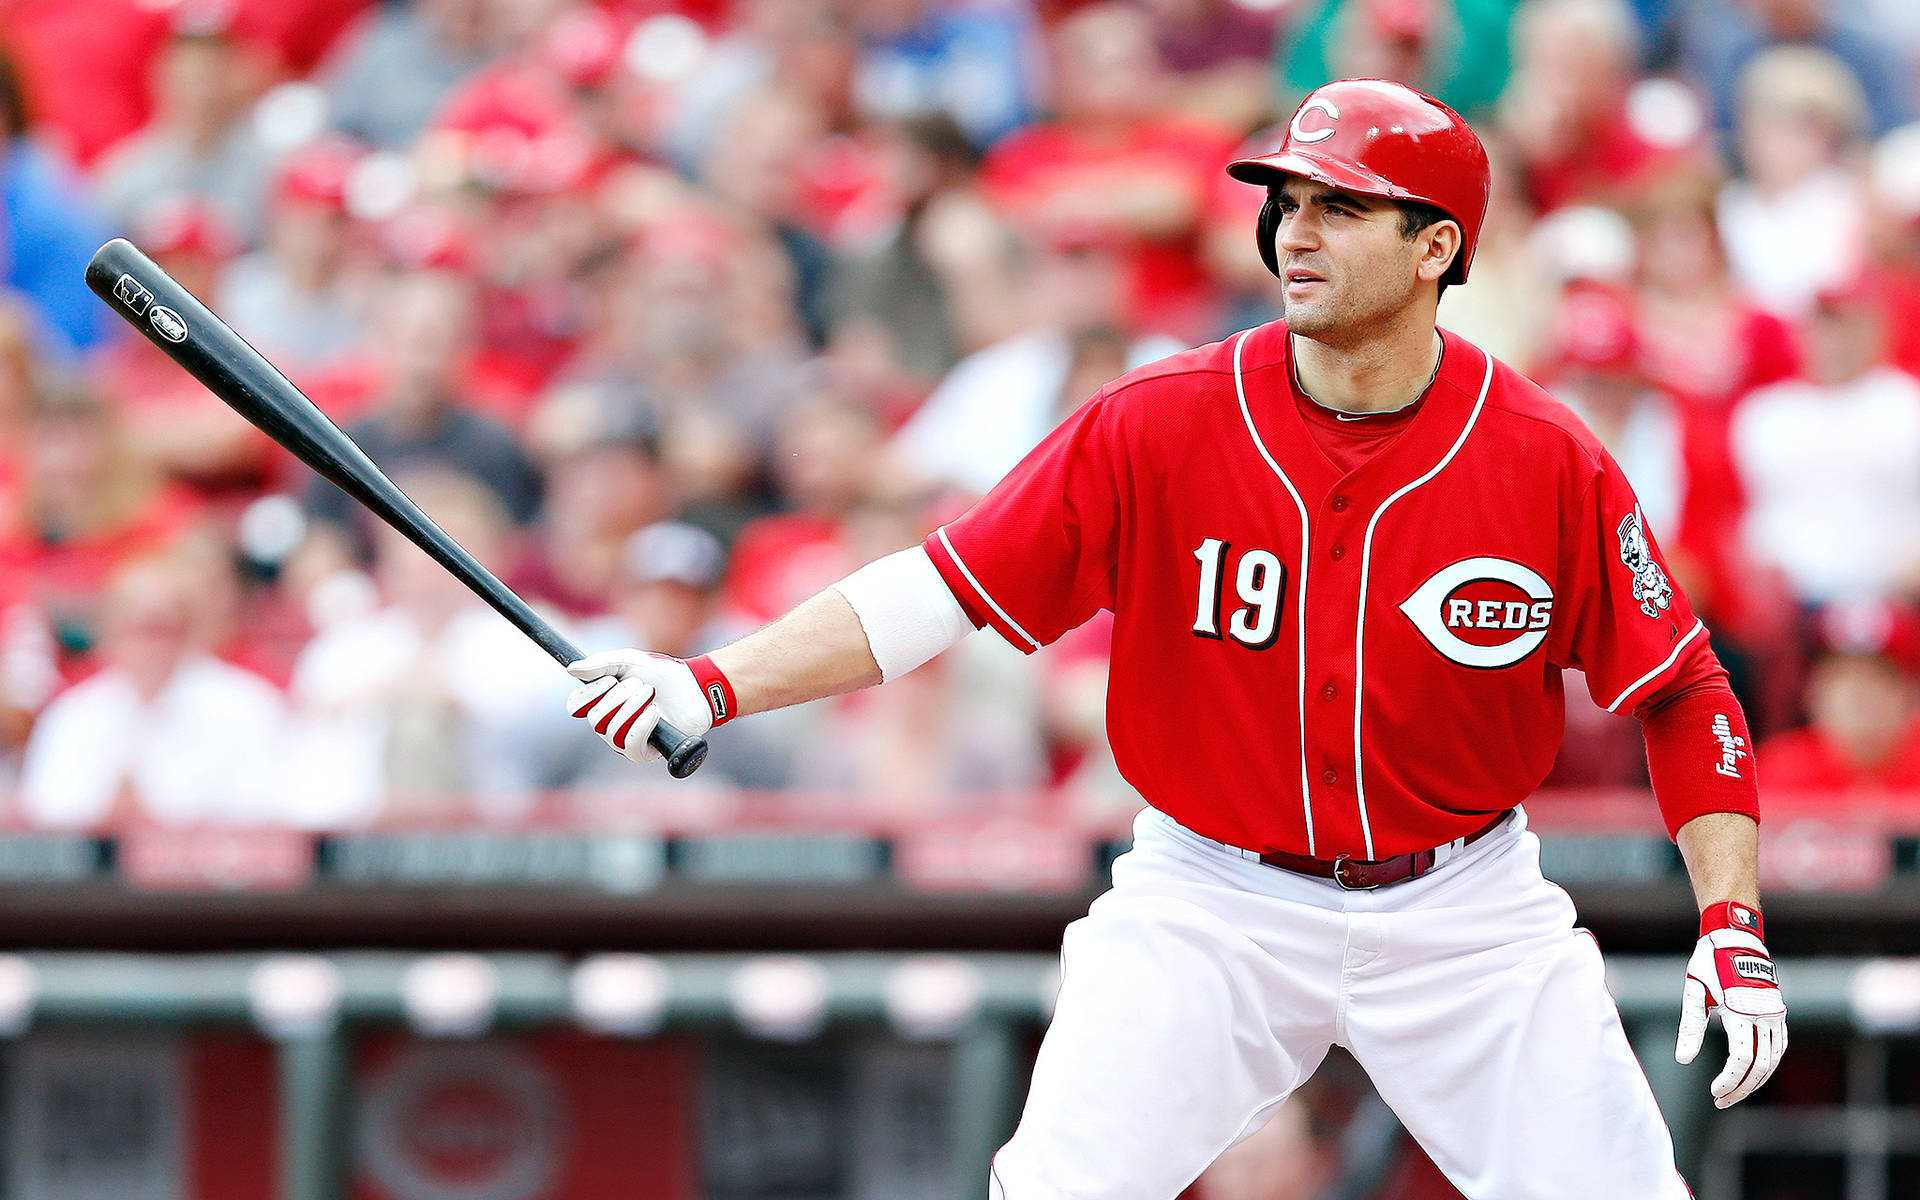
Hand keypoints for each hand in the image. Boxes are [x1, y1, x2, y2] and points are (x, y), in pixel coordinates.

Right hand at [565, 650, 714, 763]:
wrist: (694, 686)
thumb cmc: (661, 674)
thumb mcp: (628, 661)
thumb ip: (600, 664)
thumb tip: (571, 669)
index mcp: (602, 702)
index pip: (575, 706)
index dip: (588, 694)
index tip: (609, 680)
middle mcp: (609, 724)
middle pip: (595, 719)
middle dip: (619, 698)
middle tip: (640, 685)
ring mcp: (626, 740)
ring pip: (613, 732)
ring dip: (633, 708)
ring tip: (651, 694)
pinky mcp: (644, 753)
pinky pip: (630, 745)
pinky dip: (641, 725)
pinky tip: (655, 713)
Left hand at [1676, 902, 1786, 1107]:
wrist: (1735, 938)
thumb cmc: (1709, 964)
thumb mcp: (1694, 992)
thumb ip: (1690, 1027)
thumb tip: (1683, 1060)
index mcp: (1741, 1012)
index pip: (1741, 1059)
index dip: (1729, 1081)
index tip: (1714, 1093)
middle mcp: (1763, 1016)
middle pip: (1759, 1066)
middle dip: (1741, 1088)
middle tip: (1721, 1101)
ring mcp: (1775, 1015)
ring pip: (1773, 1060)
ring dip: (1755, 1081)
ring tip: (1733, 1093)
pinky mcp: (1779, 1013)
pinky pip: (1779, 1047)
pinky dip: (1768, 1065)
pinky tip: (1752, 1074)